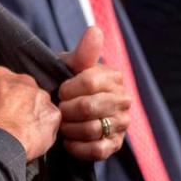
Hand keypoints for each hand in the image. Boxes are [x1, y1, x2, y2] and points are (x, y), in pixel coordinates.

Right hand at [0, 66, 60, 160]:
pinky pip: (52, 120)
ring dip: (35, 114)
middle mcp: (23, 81)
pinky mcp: (52, 114)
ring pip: (41, 104)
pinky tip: (34, 138)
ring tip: (24, 132)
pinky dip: (46, 129)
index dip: (6, 94)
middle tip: (15, 120)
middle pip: (27, 89)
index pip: (6, 79)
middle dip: (23, 102)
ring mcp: (40, 96)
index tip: (4, 105)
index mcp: (1, 75)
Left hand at [57, 26, 129, 159]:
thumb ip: (82, 52)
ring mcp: (122, 124)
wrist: (68, 109)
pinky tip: (68, 141)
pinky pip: (97, 150)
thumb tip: (95, 30)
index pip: (90, 82)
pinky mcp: (115, 145)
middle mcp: (123, 100)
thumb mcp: (71, 65)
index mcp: (114, 77)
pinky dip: (78, 147)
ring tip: (61, 125)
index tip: (59, 92)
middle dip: (67, 110)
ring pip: (92, 129)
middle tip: (57, 110)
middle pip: (89, 108)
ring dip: (70, 129)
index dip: (68, 89)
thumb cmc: (68, 82)